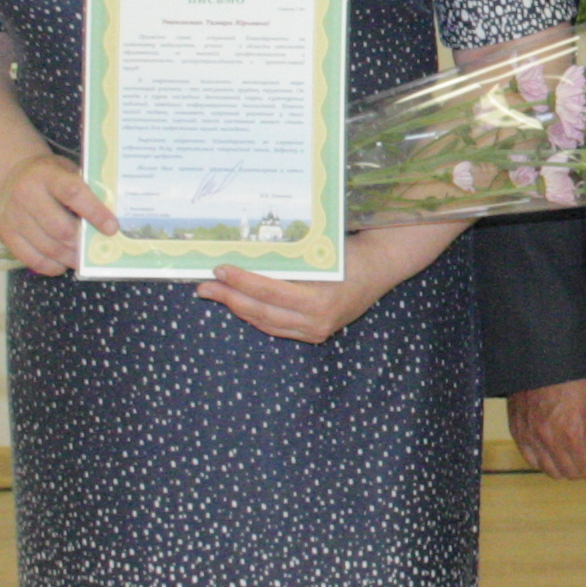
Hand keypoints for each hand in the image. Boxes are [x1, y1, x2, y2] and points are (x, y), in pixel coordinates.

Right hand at [0, 152, 116, 275]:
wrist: (9, 177)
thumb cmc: (48, 176)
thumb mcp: (66, 170)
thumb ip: (86, 188)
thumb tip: (112, 219)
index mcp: (45, 174)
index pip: (72, 193)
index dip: (94, 212)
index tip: (112, 228)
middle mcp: (25, 195)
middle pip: (60, 228)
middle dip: (83, 243)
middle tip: (98, 249)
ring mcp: (13, 217)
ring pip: (49, 248)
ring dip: (71, 258)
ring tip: (84, 259)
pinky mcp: (6, 235)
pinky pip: (33, 260)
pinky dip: (53, 266)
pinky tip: (64, 263)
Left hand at [202, 222, 456, 343]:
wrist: (380, 267)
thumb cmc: (349, 252)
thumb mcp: (319, 253)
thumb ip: (287, 262)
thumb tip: (243, 257)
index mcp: (319, 299)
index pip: (269, 292)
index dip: (240, 281)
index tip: (219, 269)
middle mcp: (317, 321)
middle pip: (261, 312)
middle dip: (229, 298)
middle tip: (205, 285)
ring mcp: (316, 331)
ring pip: (265, 323)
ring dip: (238, 308)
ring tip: (216, 294)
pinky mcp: (315, 334)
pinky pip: (276, 327)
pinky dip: (255, 315)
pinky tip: (240, 303)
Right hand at [509, 374, 585, 480]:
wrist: (542, 353)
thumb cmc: (577, 373)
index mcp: (574, 434)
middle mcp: (550, 440)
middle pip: (575, 475)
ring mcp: (531, 437)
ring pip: (554, 472)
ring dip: (569, 466)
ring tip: (577, 446)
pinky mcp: (518, 432)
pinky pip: (533, 461)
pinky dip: (547, 460)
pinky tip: (556, 445)